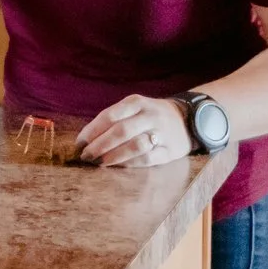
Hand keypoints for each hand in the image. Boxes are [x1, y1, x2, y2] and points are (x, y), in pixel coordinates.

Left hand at [76, 95, 193, 167]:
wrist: (188, 118)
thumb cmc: (150, 115)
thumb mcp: (134, 108)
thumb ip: (113, 120)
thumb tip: (86, 139)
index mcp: (136, 102)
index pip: (109, 115)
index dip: (92, 131)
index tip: (79, 143)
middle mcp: (150, 116)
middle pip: (121, 131)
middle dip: (99, 145)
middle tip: (85, 156)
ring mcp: (162, 133)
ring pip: (134, 145)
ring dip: (113, 156)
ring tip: (99, 162)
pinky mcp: (170, 150)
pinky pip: (147, 159)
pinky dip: (130, 163)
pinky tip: (118, 165)